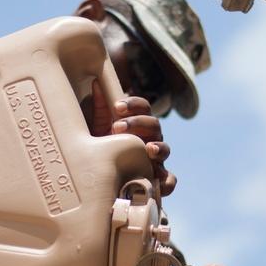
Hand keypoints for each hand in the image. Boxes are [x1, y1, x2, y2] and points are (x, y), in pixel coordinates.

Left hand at [88, 80, 175, 195]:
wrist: (102, 176)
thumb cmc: (103, 148)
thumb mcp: (98, 128)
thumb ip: (100, 108)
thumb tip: (96, 83)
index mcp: (139, 123)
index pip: (143, 107)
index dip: (132, 104)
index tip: (116, 106)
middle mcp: (150, 137)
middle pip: (154, 124)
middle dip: (137, 124)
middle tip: (117, 128)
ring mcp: (156, 158)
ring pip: (165, 148)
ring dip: (157, 147)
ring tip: (147, 149)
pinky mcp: (158, 178)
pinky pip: (169, 179)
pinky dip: (167, 182)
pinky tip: (157, 182)